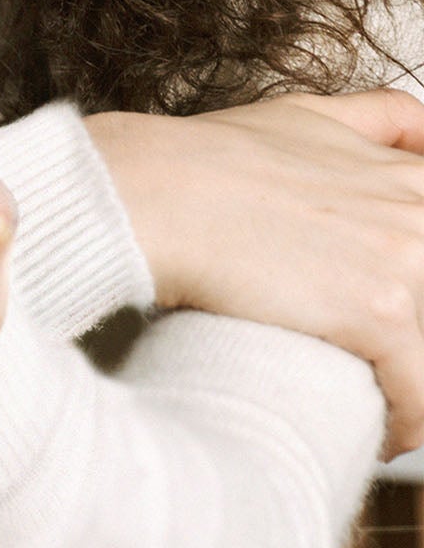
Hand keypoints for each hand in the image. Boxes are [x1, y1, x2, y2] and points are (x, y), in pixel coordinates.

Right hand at [86, 90, 423, 455]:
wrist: (150, 192)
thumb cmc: (205, 159)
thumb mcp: (301, 116)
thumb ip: (375, 118)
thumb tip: (421, 128)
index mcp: (411, 176)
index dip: (413, 287)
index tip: (394, 313)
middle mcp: (421, 212)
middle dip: (412, 336)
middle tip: (376, 358)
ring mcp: (408, 260)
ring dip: (412, 386)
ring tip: (378, 405)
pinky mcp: (383, 312)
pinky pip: (422, 397)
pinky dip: (405, 425)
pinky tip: (378, 432)